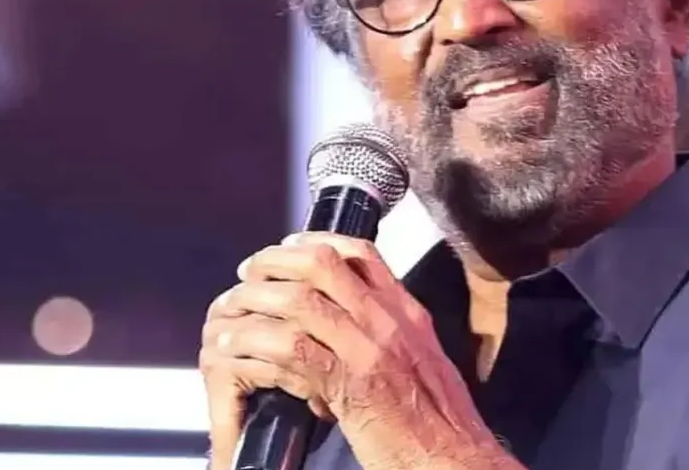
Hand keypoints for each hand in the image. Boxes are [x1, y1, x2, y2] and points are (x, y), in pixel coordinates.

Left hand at [198, 233, 517, 469]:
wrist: (457, 462)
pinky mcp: (353, 385)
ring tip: (231, 317)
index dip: (315, 241)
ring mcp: (372, 350)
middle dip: (276, 263)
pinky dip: (257, 347)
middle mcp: (391, 322)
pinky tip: (236, 353)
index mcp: (408, 315)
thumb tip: (349, 326)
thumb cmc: (439, 426)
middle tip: (249, 274)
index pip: (361, 253)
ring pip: (301, 302)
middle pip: (324, 265)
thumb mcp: (422, 363)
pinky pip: (293, 351)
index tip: (287, 246)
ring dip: (256, 305)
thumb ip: (389, 337)